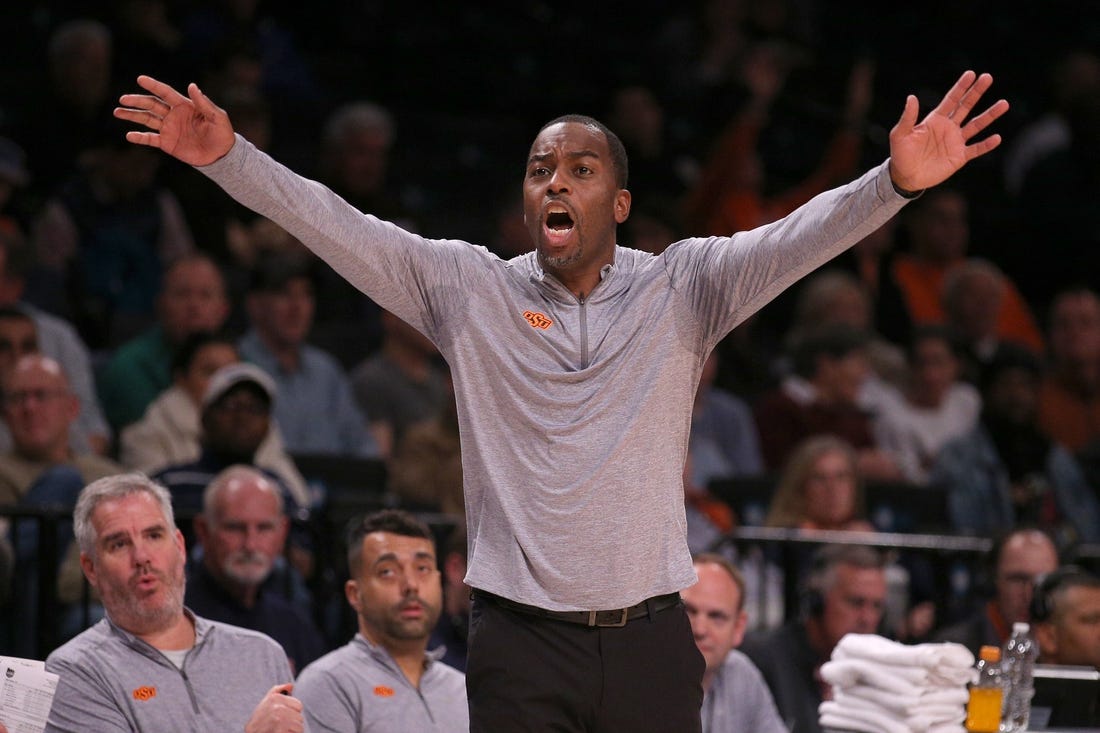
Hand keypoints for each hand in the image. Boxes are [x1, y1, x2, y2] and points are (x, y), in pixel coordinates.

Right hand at [114, 75, 235, 165]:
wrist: (221, 155)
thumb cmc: (222, 134)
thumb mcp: (217, 117)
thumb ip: (204, 103)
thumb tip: (192, 85)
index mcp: (185, 106)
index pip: (166, 93)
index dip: (153, 86)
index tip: (140, 79)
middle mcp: (174, 115)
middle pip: (151, 105)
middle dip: (137, 101)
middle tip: (123, 99)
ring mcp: (169, 128)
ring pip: (147, 119)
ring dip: (132, 115)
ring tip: (117, 112)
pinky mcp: (167, 143)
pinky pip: (150, 139)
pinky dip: (139, 137)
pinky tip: (129, 135)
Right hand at [244, 684, 304, 732]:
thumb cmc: (259, 720)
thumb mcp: (265, 703)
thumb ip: (277, 691)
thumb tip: (291, 686)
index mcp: (275, 698)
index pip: (299, 706)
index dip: (291, 712)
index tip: (281, 717)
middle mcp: (277, 708)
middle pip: (300, 717)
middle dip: (292, 723)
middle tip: (280, 726)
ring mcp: (279, 720)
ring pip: (300, 727)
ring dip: (292, 731)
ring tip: (280, 730)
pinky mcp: (280, 731)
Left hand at [887, 70, 1008, 191]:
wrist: (905, 176)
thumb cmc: (900, 154)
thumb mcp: (900, 134)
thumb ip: (908, 117)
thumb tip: (911, 97)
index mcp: (935, 120)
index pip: (951, 100)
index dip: (961, 87)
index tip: (971, 74)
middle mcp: (948, 127)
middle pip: (966, 106)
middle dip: (976, 92)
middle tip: (988, 77)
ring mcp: (956, 141)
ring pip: (976, 125)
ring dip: (989, 115)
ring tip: (1004, 103)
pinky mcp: (959, 157)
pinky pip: (976, 149)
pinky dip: (986, 145)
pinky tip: (997, 138)